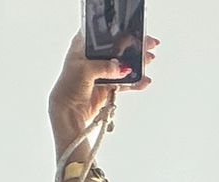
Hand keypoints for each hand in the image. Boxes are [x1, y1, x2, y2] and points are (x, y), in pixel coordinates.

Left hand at [49, 32, 157, 147]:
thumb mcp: (85, 71)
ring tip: (149, 60)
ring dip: (137, 64)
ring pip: (123, 65)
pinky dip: (135, 83)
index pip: (104, 34)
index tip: (135, 32)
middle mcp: (93, 57)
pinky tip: (144, 81)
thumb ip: (105, 67)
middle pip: (117, 48)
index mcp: (83, 45)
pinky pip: (125, 83)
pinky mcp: (108, 87)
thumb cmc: (69, 87)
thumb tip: (123, 67)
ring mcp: (102, 72)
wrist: (69, 112)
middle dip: (133, 46)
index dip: (120, 31)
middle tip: (149, 45)